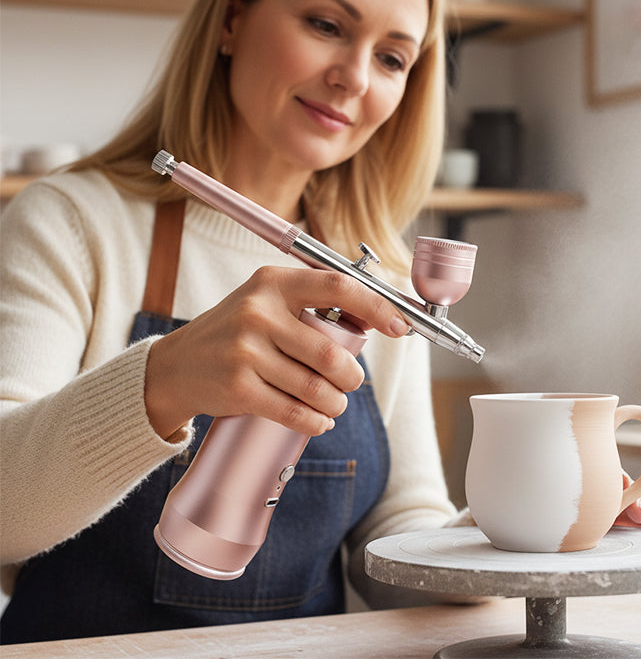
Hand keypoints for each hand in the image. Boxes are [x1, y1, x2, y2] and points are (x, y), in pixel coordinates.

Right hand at [144, 266, 408, 439]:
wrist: (175, 366)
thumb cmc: (234, 332)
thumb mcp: (267, 302)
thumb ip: (313, 303)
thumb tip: (375, 316)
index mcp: (272, 283)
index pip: (337, 287)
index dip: (376, 306)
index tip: (400, 326)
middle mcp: (258, 312)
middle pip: (331, 353)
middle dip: (352, 377)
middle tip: (351, 382)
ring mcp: (246, 351)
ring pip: (316, 388)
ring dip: (336, 403)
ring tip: (335, 404)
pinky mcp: (238, 388)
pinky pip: (294, 412)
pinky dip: (315, 421)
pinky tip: (318, 420)